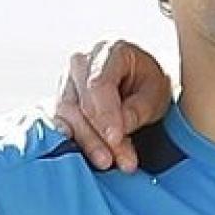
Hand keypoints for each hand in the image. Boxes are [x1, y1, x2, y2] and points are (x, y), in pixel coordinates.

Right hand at [51, 40, 172, 171]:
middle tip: (116, 161)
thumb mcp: (156, 94)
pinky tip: (80, 158)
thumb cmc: (150, 85)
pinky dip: (71, 141)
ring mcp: (67, 81)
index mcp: (110, 51)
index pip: (99, 84)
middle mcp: (82, 62)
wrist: (141, 82)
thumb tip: (115, 133)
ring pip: (66, 115)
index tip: (116, 139)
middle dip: (98, 136)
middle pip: (80, 102)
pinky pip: (59, 122)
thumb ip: (137, 111)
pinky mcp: (61, 100)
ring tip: (106, 163)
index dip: (106, 114)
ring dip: (86, 142)